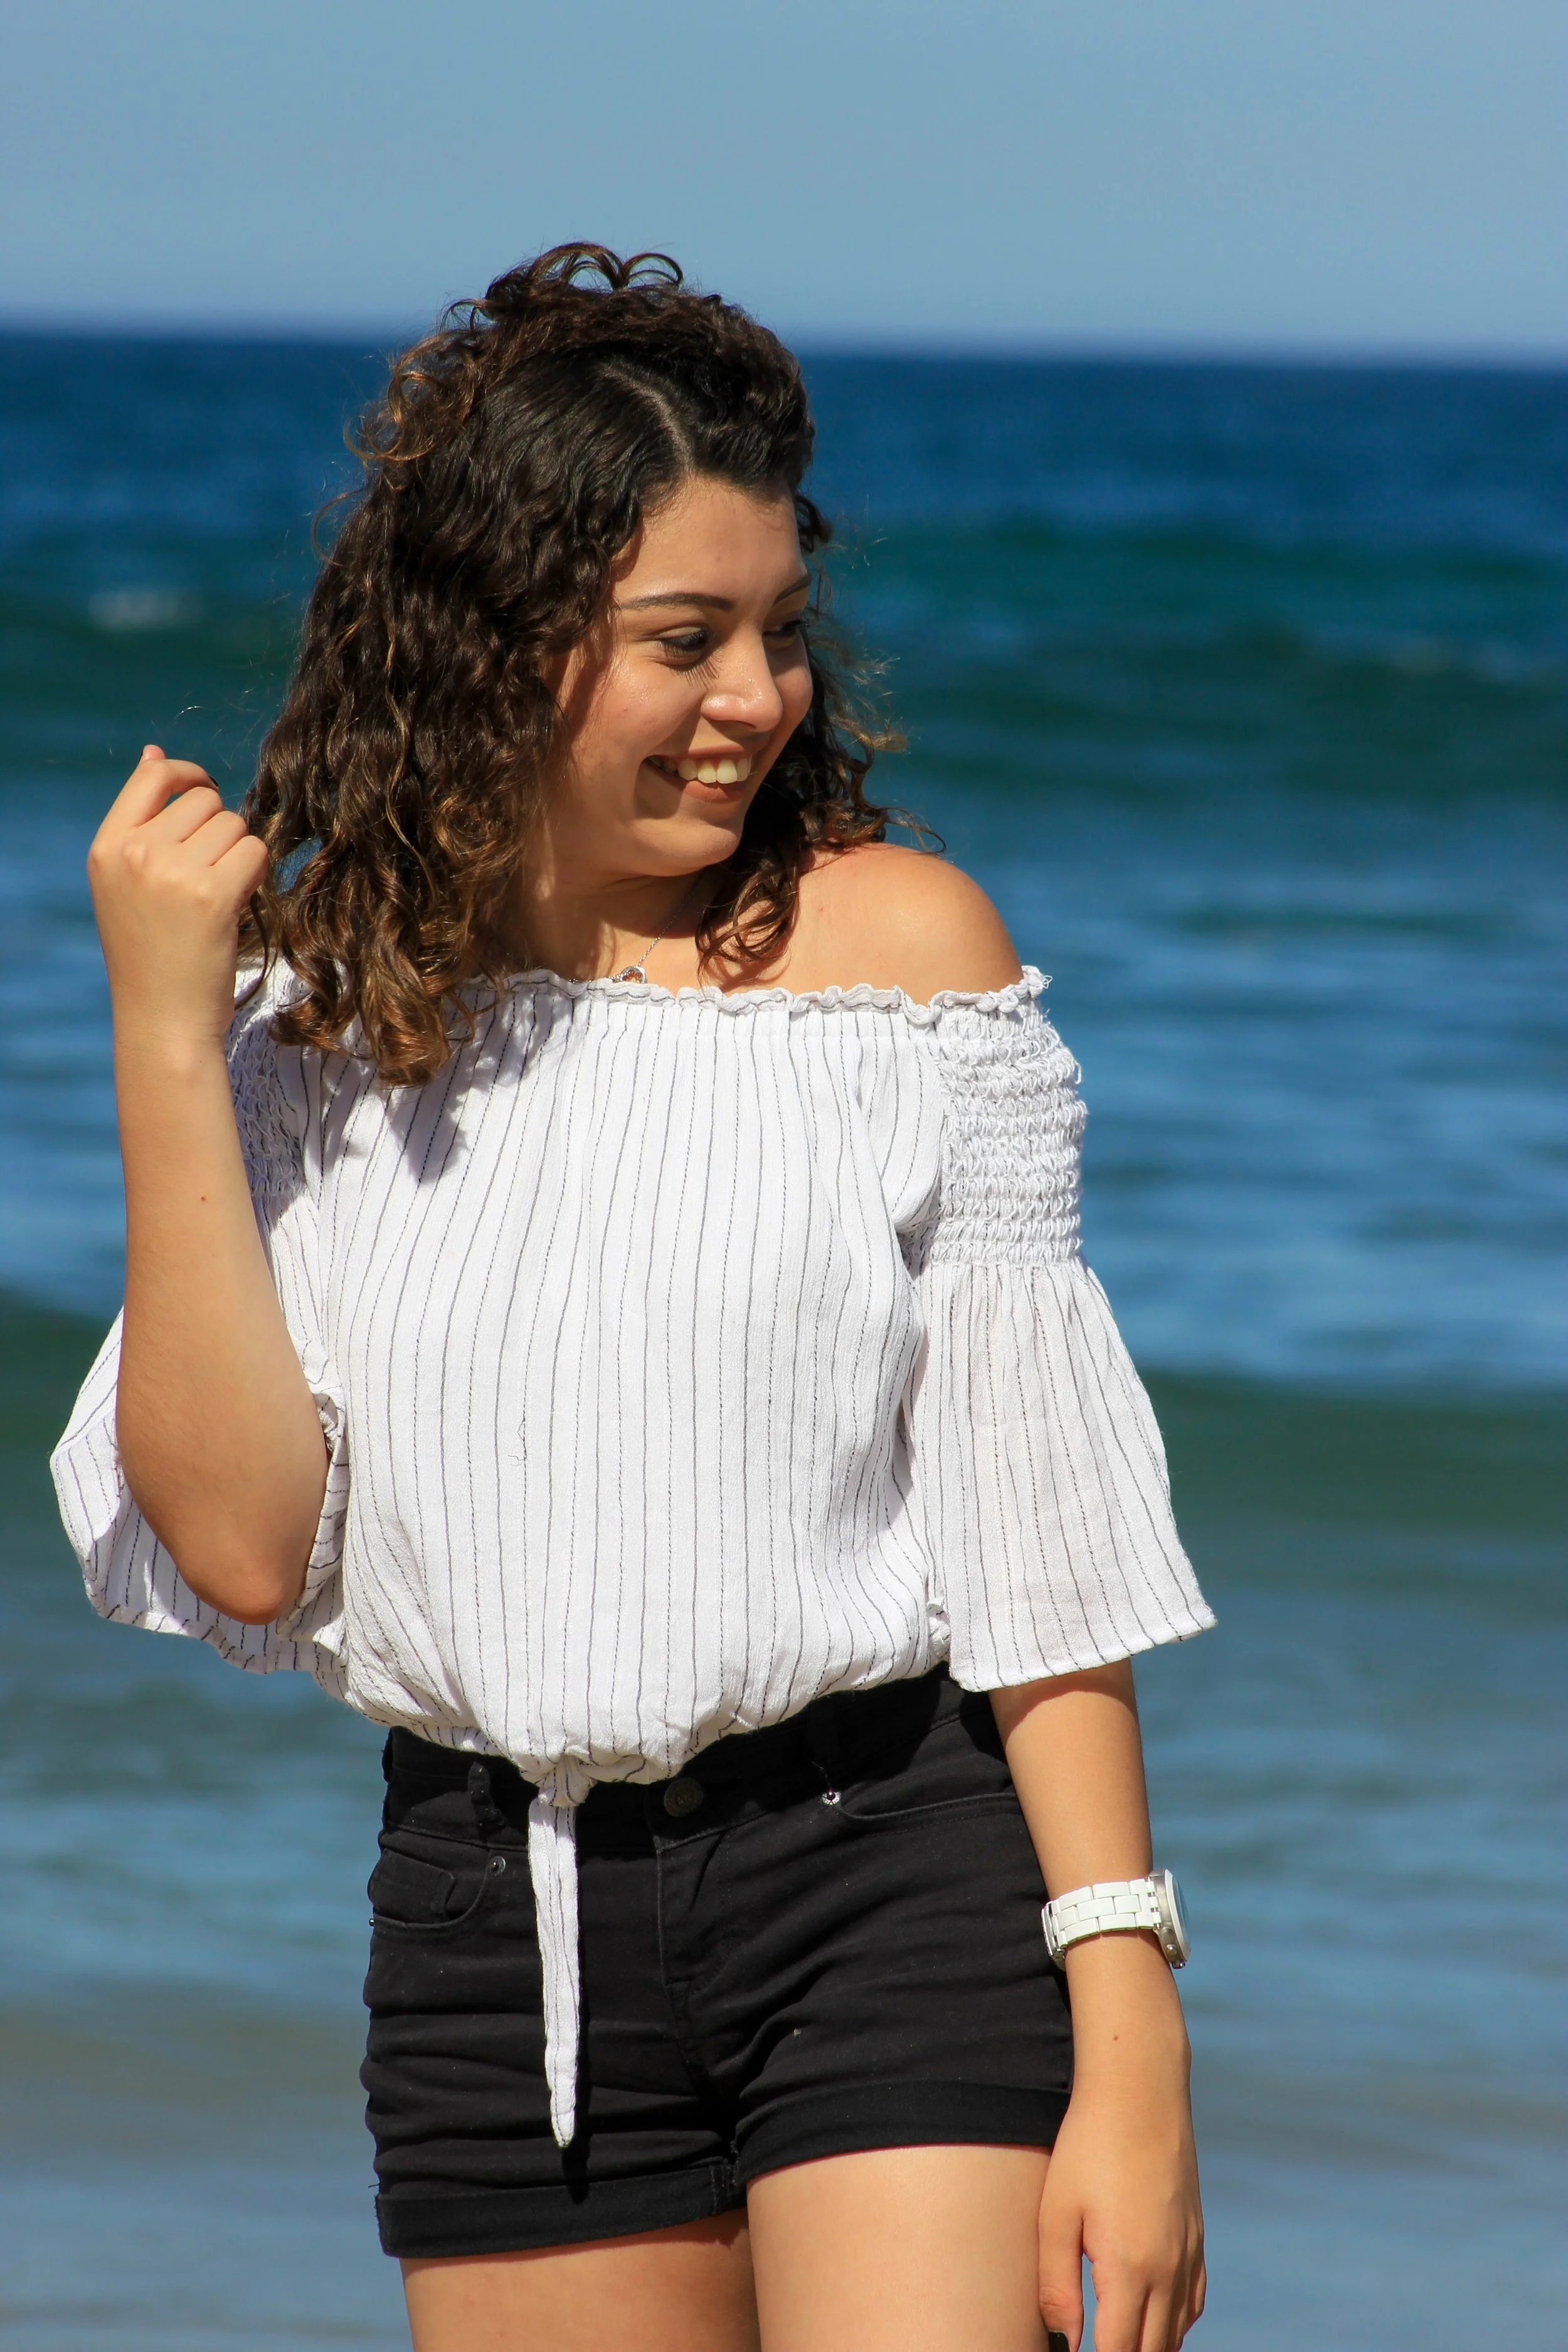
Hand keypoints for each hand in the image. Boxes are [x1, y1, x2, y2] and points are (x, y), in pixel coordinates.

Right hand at [87, 746, 268, 1052]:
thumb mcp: (127, 881)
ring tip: (217, 898)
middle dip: (219, 830)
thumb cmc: (151, 953)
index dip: (188, 773)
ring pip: (234, 826)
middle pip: (205, 800)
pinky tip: (236, 906)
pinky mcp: (213, 895)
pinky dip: (255, 876)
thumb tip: (153, 751)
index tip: (205, 791)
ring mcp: (173, 872)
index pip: (153, 775)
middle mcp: (136, 853)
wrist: (163, 1020)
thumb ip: (142, 820)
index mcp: (108, 846)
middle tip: (211, 875)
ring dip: (239, 856)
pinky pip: (255, 853)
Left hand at [1037, 2075, 1205, 2351]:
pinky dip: (1174, 2324)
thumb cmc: (1087, 2147)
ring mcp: (1188, 2253)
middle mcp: (1168, 2270)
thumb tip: (1063, 2342)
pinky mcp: (1196, 2236)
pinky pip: (1192, 2303)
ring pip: (1176, 2333)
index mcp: (1130, 2269)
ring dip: (1150, 2346)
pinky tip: (1152, 2319)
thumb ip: (1057, 2286)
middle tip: (1096, 2347)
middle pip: (1152, 2351)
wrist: (1140, 2089)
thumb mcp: (1057, 2214)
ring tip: (1118, 2340)